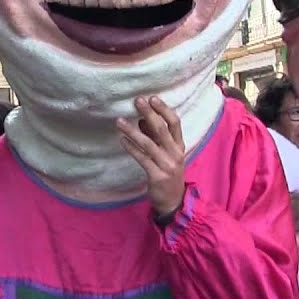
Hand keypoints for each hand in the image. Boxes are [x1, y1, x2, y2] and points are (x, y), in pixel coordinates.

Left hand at [118, 96, 186, 217]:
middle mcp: (176, 153)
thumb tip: (142, 119)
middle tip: (137, 101)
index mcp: (179, 145)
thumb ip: (156, 137)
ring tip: (119, 121)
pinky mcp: (157, 176)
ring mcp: (167, 165)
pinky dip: (132, 149)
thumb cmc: (167, 172)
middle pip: (162, 130)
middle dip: (149, 114)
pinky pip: (142, 159)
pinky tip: (122, 140)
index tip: (152, 98)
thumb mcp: (166, 153)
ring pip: (149, 144)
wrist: (173, 200)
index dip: (164, 110)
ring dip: (133, 131)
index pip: (175, 123)